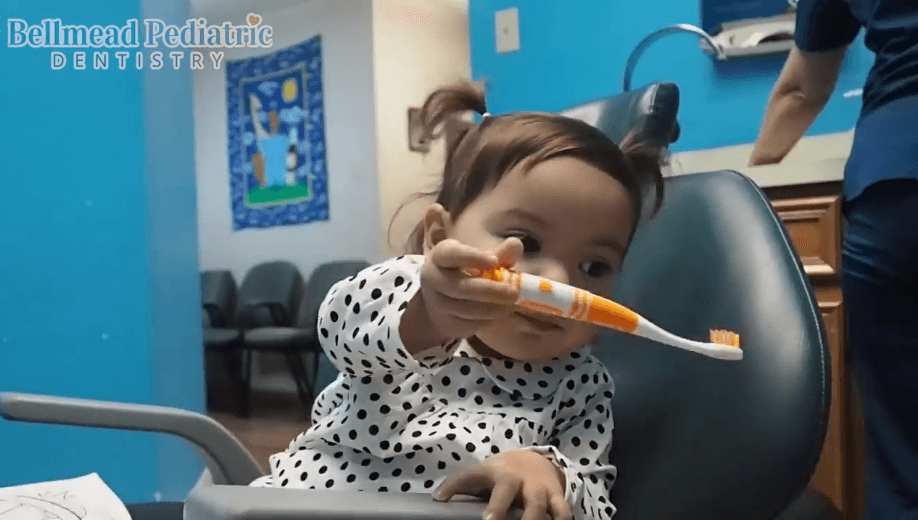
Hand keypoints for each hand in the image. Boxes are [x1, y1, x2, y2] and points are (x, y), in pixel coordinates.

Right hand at [418, 237, 522, 341]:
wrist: (444, 300)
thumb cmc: (466, 271)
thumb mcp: (479, 259)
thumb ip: (499, 253)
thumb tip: (515, 244)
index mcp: (440, 256)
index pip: (452, 254)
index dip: (472, 257)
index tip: (494, 260)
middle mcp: (432, 278)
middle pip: (462, 286)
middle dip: (492, 290)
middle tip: (514, 292)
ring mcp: (436, 302)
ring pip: (467, 309)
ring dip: (494, 308)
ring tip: (511, 306)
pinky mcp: (445, 322)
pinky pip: (469, 324)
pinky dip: (487, 320)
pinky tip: (498, 314)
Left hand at [434, 450, 571, 519]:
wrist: (537, 461)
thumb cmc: (503, 475)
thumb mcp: (485, 476)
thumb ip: (465, 487)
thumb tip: (437, 500)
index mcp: (493, 472)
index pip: (469, 476)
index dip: (453, 485)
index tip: (440, 498)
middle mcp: (515, 479)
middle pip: (506, 488)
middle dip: (498, 505)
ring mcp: (537, 488)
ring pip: (536, 504)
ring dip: (531, 519)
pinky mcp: (556, 497)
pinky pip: (562, 512)